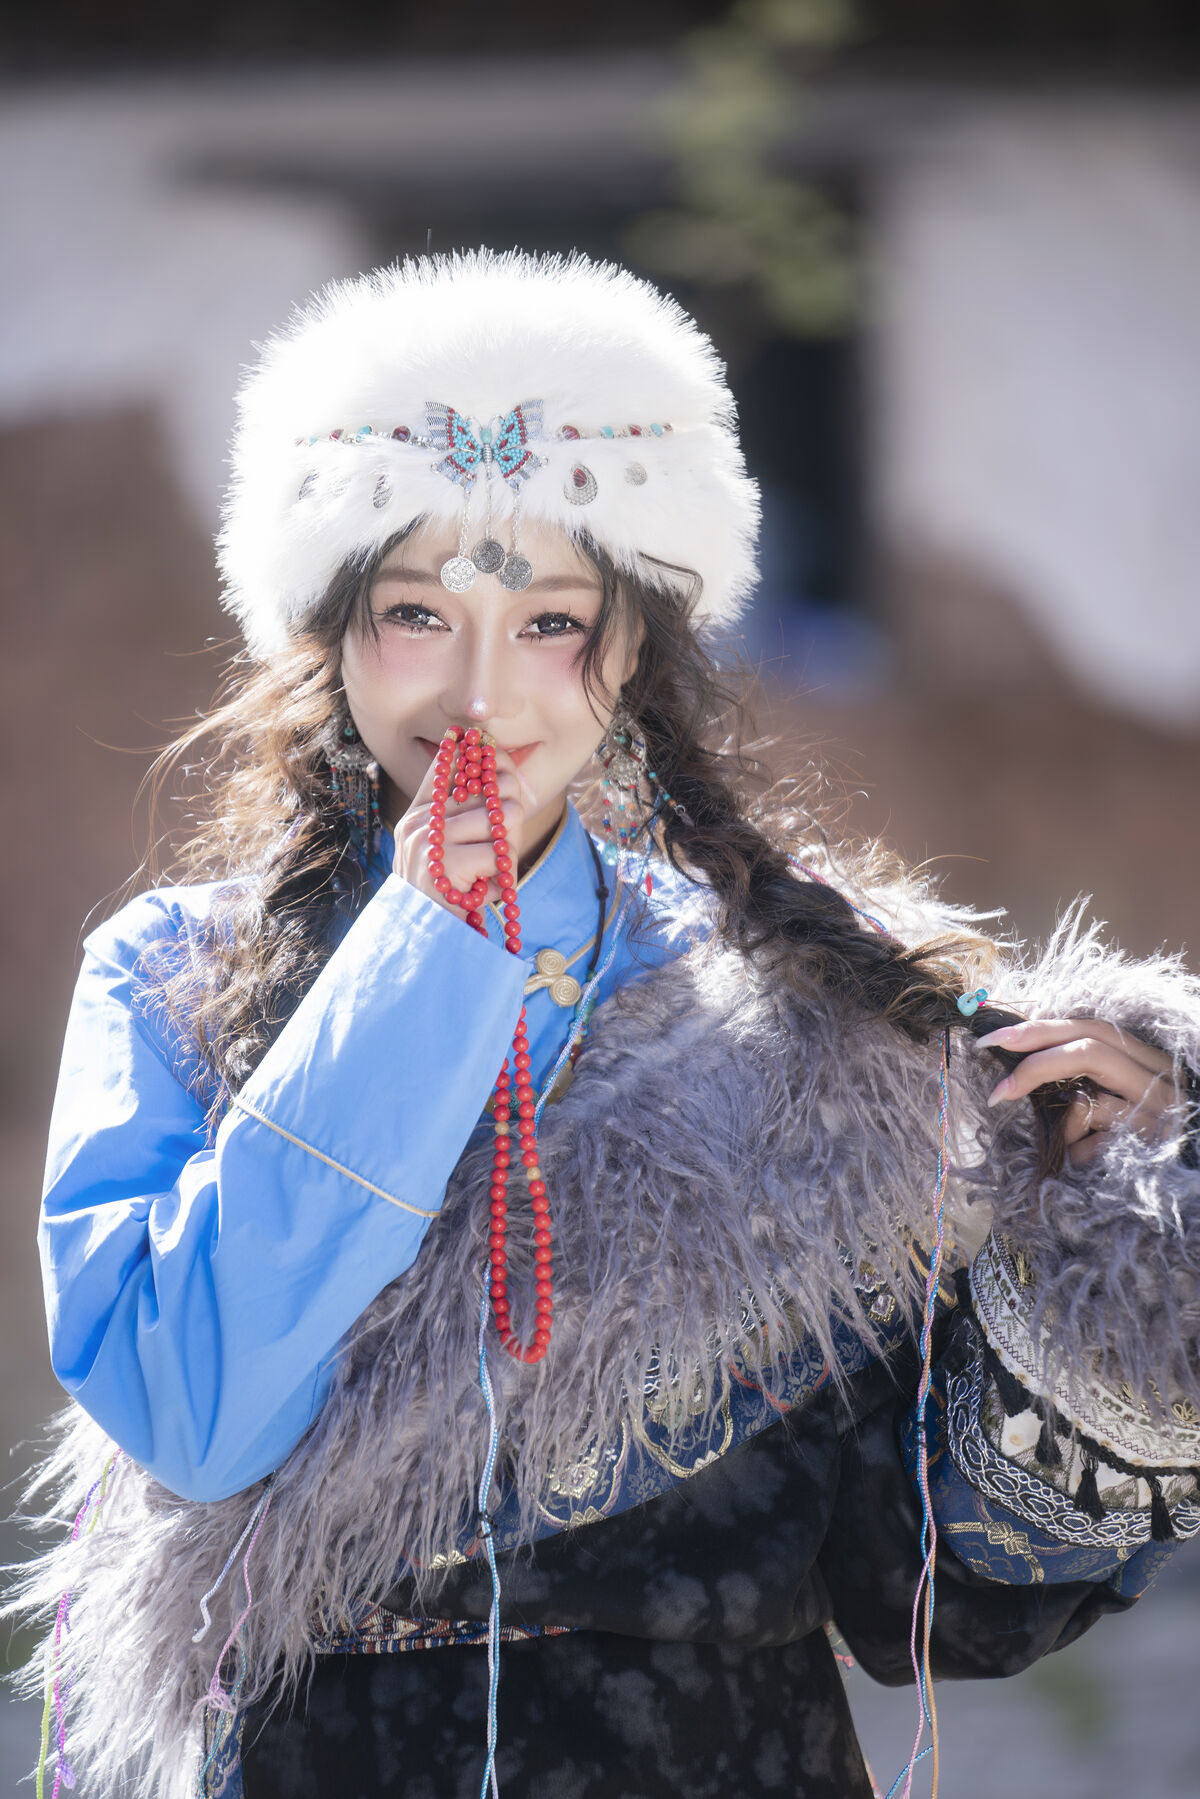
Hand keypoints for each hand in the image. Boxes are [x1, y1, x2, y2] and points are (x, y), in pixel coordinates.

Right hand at [392, 745, 531, 917]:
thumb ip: (466, 821)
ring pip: (499, 817)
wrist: (427, 944)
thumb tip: (507, 780)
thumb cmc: (447, 900)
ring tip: (494, 872)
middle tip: (504, 844)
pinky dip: (502, 876)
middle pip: (487, 787)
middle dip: (509, 813)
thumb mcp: (450, 855)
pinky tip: (487, 891)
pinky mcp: (445, 862)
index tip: (498, 757)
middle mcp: (419, 821)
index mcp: (418, 814)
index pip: (448, 763)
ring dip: (508, 848)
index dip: (481, 757)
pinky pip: (498, 852)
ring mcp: (429, 840)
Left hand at [976, 1018, 1182, 1167]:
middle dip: (1035, 1058)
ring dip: (1061, 1121)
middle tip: (995, 1073)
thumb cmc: (1120, 1139)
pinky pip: (1090, 1141)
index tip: (996, 1036)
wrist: (1158, 1193)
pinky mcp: (1147, 1146)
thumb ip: (1076, 1069)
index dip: (1041, 1027)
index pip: (1092, 1027)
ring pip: (1087, 1098)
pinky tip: (1082, 1162)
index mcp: (1146, 1060)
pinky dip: (1074, 1151)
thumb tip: (1018, 1046)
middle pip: (1091, 1048)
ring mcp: (1157, 1114)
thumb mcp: (1105, 1095)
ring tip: (1066, 1141)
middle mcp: (1159, 1080)